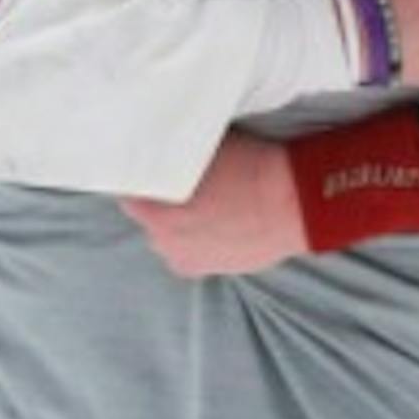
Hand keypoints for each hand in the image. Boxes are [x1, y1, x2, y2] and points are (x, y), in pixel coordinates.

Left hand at [121, 132, 305, 277]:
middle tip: (181, 183)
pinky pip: (190, 251)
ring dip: (178, 223)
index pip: (127, 193)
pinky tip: (217, 222)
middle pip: (148, 216)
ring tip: (205, 204)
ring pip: (169, 236)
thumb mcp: (201, 149)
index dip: (139, 178)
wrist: (291, 202)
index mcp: (155, 210)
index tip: (148, 167)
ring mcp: (185, 259)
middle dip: (159, 202)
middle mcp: (163, 241)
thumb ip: (172, 157)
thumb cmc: (248, 166)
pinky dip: (197, 238)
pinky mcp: (207, 270)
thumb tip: (159, 149)